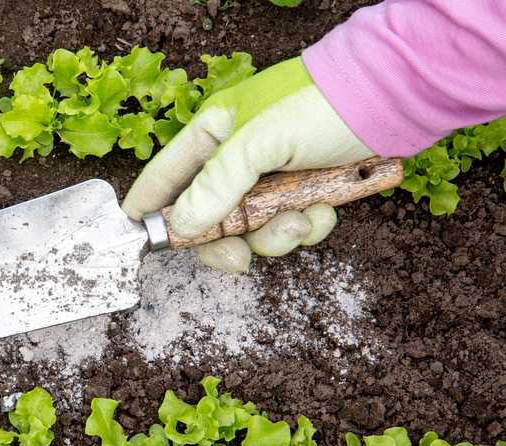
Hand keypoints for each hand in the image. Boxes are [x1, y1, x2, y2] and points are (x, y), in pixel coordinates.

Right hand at [122, 57, 374, 271]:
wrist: (394, 99)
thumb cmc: (320, 104)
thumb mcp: (259, 142)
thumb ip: (217, 185)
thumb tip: (182, 225)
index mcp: (212, 135)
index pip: (164, 178)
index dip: (150, 210)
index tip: (141, 242)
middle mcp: (234, 159)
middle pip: (206, 219)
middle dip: (226, 240)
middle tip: (239, 257)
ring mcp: (267, 179)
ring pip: (250, 230)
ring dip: (275, 235)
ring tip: (303, 220)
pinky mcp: (300, 192)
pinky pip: (287, 227)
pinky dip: (306, 226)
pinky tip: (324, 210)